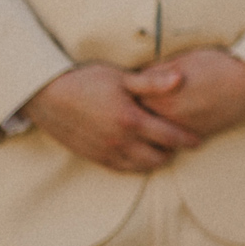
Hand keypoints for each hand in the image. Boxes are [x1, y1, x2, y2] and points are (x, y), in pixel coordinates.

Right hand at [23, 63, 200, 172]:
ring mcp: (105, 152)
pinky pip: (121, 169)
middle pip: (158, 158)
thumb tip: (181, 78)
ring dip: (154, 159)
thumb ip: (152, 82)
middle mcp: (119, 142)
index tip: (199, 139)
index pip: (169, 137)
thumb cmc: (85, 80)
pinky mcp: (92, 157)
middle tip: (180, 142)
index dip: (187, 139)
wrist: (45, 95)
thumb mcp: (120, 77)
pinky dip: (135, 165)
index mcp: (130, 121)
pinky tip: (139, 154)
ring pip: (140, 167)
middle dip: (172, 151)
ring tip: (162, 148)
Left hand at [121, 48, 244, 137]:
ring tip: (140, 122)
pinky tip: (166, 127)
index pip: (130, 97)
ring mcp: (184, 128)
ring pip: (155, 133)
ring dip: (148, 127)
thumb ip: (157, 71)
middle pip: (138, 119)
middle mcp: (169, 115)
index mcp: (161, 94)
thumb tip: (138, 77)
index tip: (119, 90)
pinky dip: (167, 134)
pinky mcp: (198, 135)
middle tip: (122, 110)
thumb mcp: (184, 60)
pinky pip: (174, 140)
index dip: (124, 93)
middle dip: (131, 113)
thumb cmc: (220, 65)